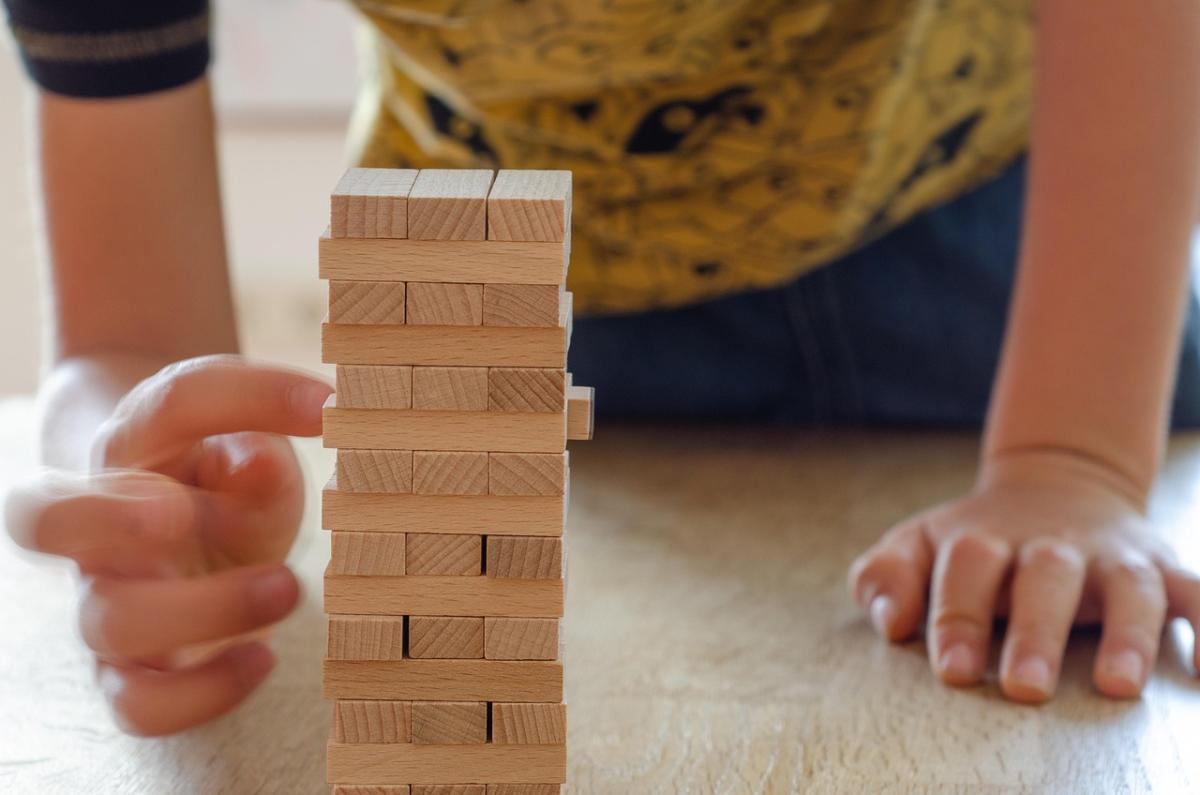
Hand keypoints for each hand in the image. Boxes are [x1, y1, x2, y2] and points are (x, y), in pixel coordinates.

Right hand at [5, 355, 331, 734]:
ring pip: (107, 623)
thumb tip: (255, 463)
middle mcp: (100, 526)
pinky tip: (261, 658)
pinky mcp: (135, 668)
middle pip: (51, 521)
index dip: (231, 404)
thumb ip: (255, 442)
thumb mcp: (254, 445)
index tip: (307, 415)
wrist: (193, 518)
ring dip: (203, 609)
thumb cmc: (225, 474)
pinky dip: (197, 694)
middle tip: (183, 513)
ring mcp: (109, 601)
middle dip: (113, 518)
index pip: (159, 408)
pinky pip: (139, 703)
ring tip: (286, 586)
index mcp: (131, 449)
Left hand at [848, 449, 1199, 702]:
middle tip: (1023, 688)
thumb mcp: (917, 547)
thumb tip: (890, 621)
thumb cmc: (974, 544)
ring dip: (1126, 634)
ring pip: (1126, 588)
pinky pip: (1196, 592)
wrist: (1054, 484)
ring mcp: (1110, 556)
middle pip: (1045, 578)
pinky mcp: (1160, 568)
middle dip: (1034, 633)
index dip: (958, 618)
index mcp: (983, 540)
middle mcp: (1050, 545)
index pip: (968, 571)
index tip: (954, 671)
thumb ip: (884, 577)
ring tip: (1117, 684)